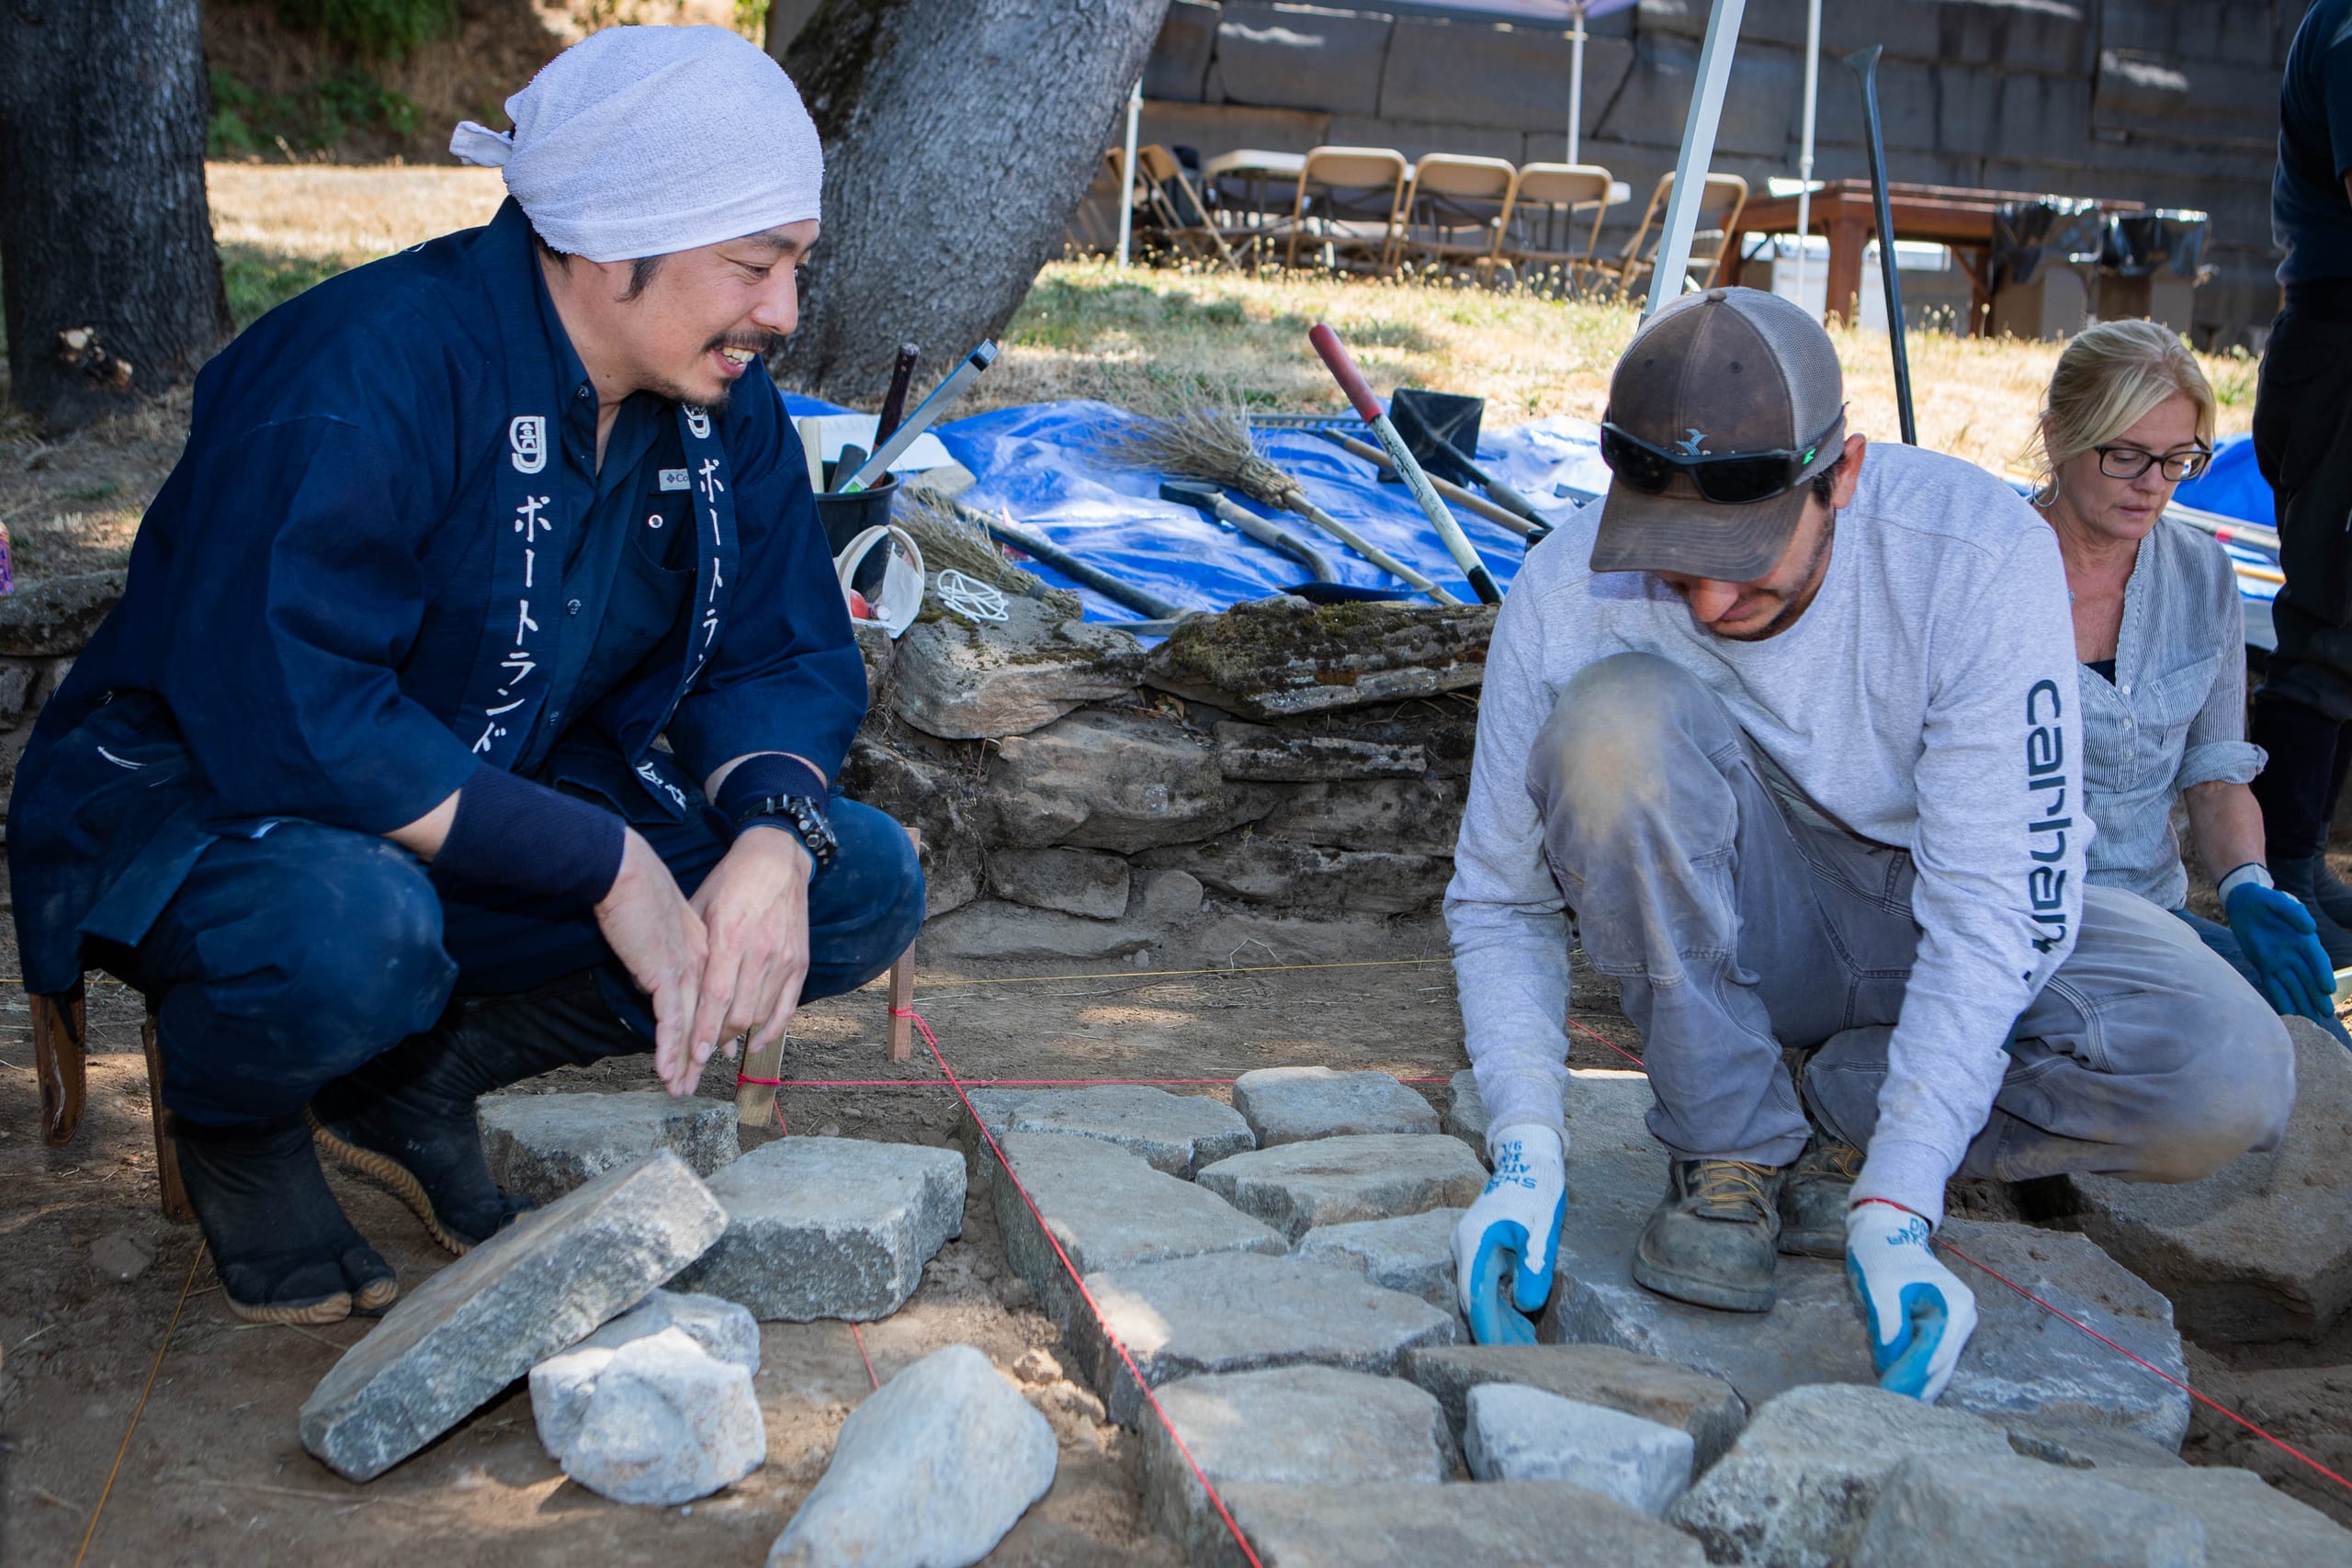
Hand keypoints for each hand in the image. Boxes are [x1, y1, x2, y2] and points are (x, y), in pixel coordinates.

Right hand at [593, 830, 706, 1096]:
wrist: (626, 872)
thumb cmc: (637, 892)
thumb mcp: (661, 926)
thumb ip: (665, 953)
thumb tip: (654, 978)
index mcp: (706, 950)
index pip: (712, 1000)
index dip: (711, 1031)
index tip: (713, 1055)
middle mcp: (703, 964)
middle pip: (706, 1020)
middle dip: (697, 1058)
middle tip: (694, 1084)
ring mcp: (687, 971)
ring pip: (691, 1028)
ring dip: (682, 1063)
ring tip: (680, 1088)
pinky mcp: (666, 976)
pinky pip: (671, 1022)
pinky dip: (667, 1050)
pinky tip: (666, 1071)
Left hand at [687, 825, 813, 1083]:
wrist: (777, 858)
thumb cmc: (730, 881)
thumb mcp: (700, 908)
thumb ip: (690, 948)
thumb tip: (666, 986)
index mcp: (729, 936)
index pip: (716, 997)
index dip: (704, 1030)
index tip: (693, 1055)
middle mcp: (759, 951)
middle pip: (740, 1013)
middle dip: (718, 1039)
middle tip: (700, 1054)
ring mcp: (783, 958)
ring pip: (762, 1013)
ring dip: (741, 1035)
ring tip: (722, 1046)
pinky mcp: (799, 961)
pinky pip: (787, 1006)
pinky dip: (773, 1029)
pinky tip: (757, 1042)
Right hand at [1451, 1123, 1566, 1344]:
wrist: (1527, 1157)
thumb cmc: (1537, 1190)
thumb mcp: (1543, 1230)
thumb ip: (1535, 1268)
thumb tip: (1525, 1307)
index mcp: (1476, 1243)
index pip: (1476, 1297)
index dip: (1489, 1329)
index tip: (1502, 1356)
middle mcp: (1464, 1247)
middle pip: (1474, 1299)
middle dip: (1497, 1329)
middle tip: (1525, 1355)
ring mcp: (1469, 1246)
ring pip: (1480, 1292)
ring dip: (1501, 1317)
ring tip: (1528, 1343)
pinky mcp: (1478, 1247)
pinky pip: (1485, 1281)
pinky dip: (1502, 1301)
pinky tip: (1521, 1319)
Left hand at [1845, 1201, 1978, 1401]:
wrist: (1886, 1232)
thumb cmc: (1883, 1256)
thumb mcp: (1881, 1288)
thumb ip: (1888, 1325)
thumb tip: (1889, 1363)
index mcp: (1954, 1305)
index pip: (1933, 1352)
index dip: (1911, 1376)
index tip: (1889, 1397)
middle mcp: (1963, 1316)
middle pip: (1941, 1363)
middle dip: (1917, 1387)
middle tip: (1891, 1411)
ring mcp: (1956, 1323)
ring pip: (1939, 1364)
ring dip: (1919, 1384)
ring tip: (1899, 1411)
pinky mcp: (1943, 1326)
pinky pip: (1932, 1355)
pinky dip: (1918, 1371)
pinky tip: (1906, 1392)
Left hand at [2225, 881, 2337, 1022]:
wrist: (2244, 903)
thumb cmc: (2264, 900)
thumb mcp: (2278, 900)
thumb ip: (2294, 912)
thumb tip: (2310, 929)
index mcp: (2302, 939)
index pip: (2316, 959)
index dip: (2323, 974)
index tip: (2328, 989)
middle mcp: (2295, 953)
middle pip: (2308, 978)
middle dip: (2317, 996)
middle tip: (2325, 1014)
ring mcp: (2280, 961)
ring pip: (2294, 986)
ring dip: (2302, 1002)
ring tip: (2310, 1021)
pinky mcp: (2265, 966)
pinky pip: (2274, 986)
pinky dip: (2281, 999)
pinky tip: (2287, 1014)